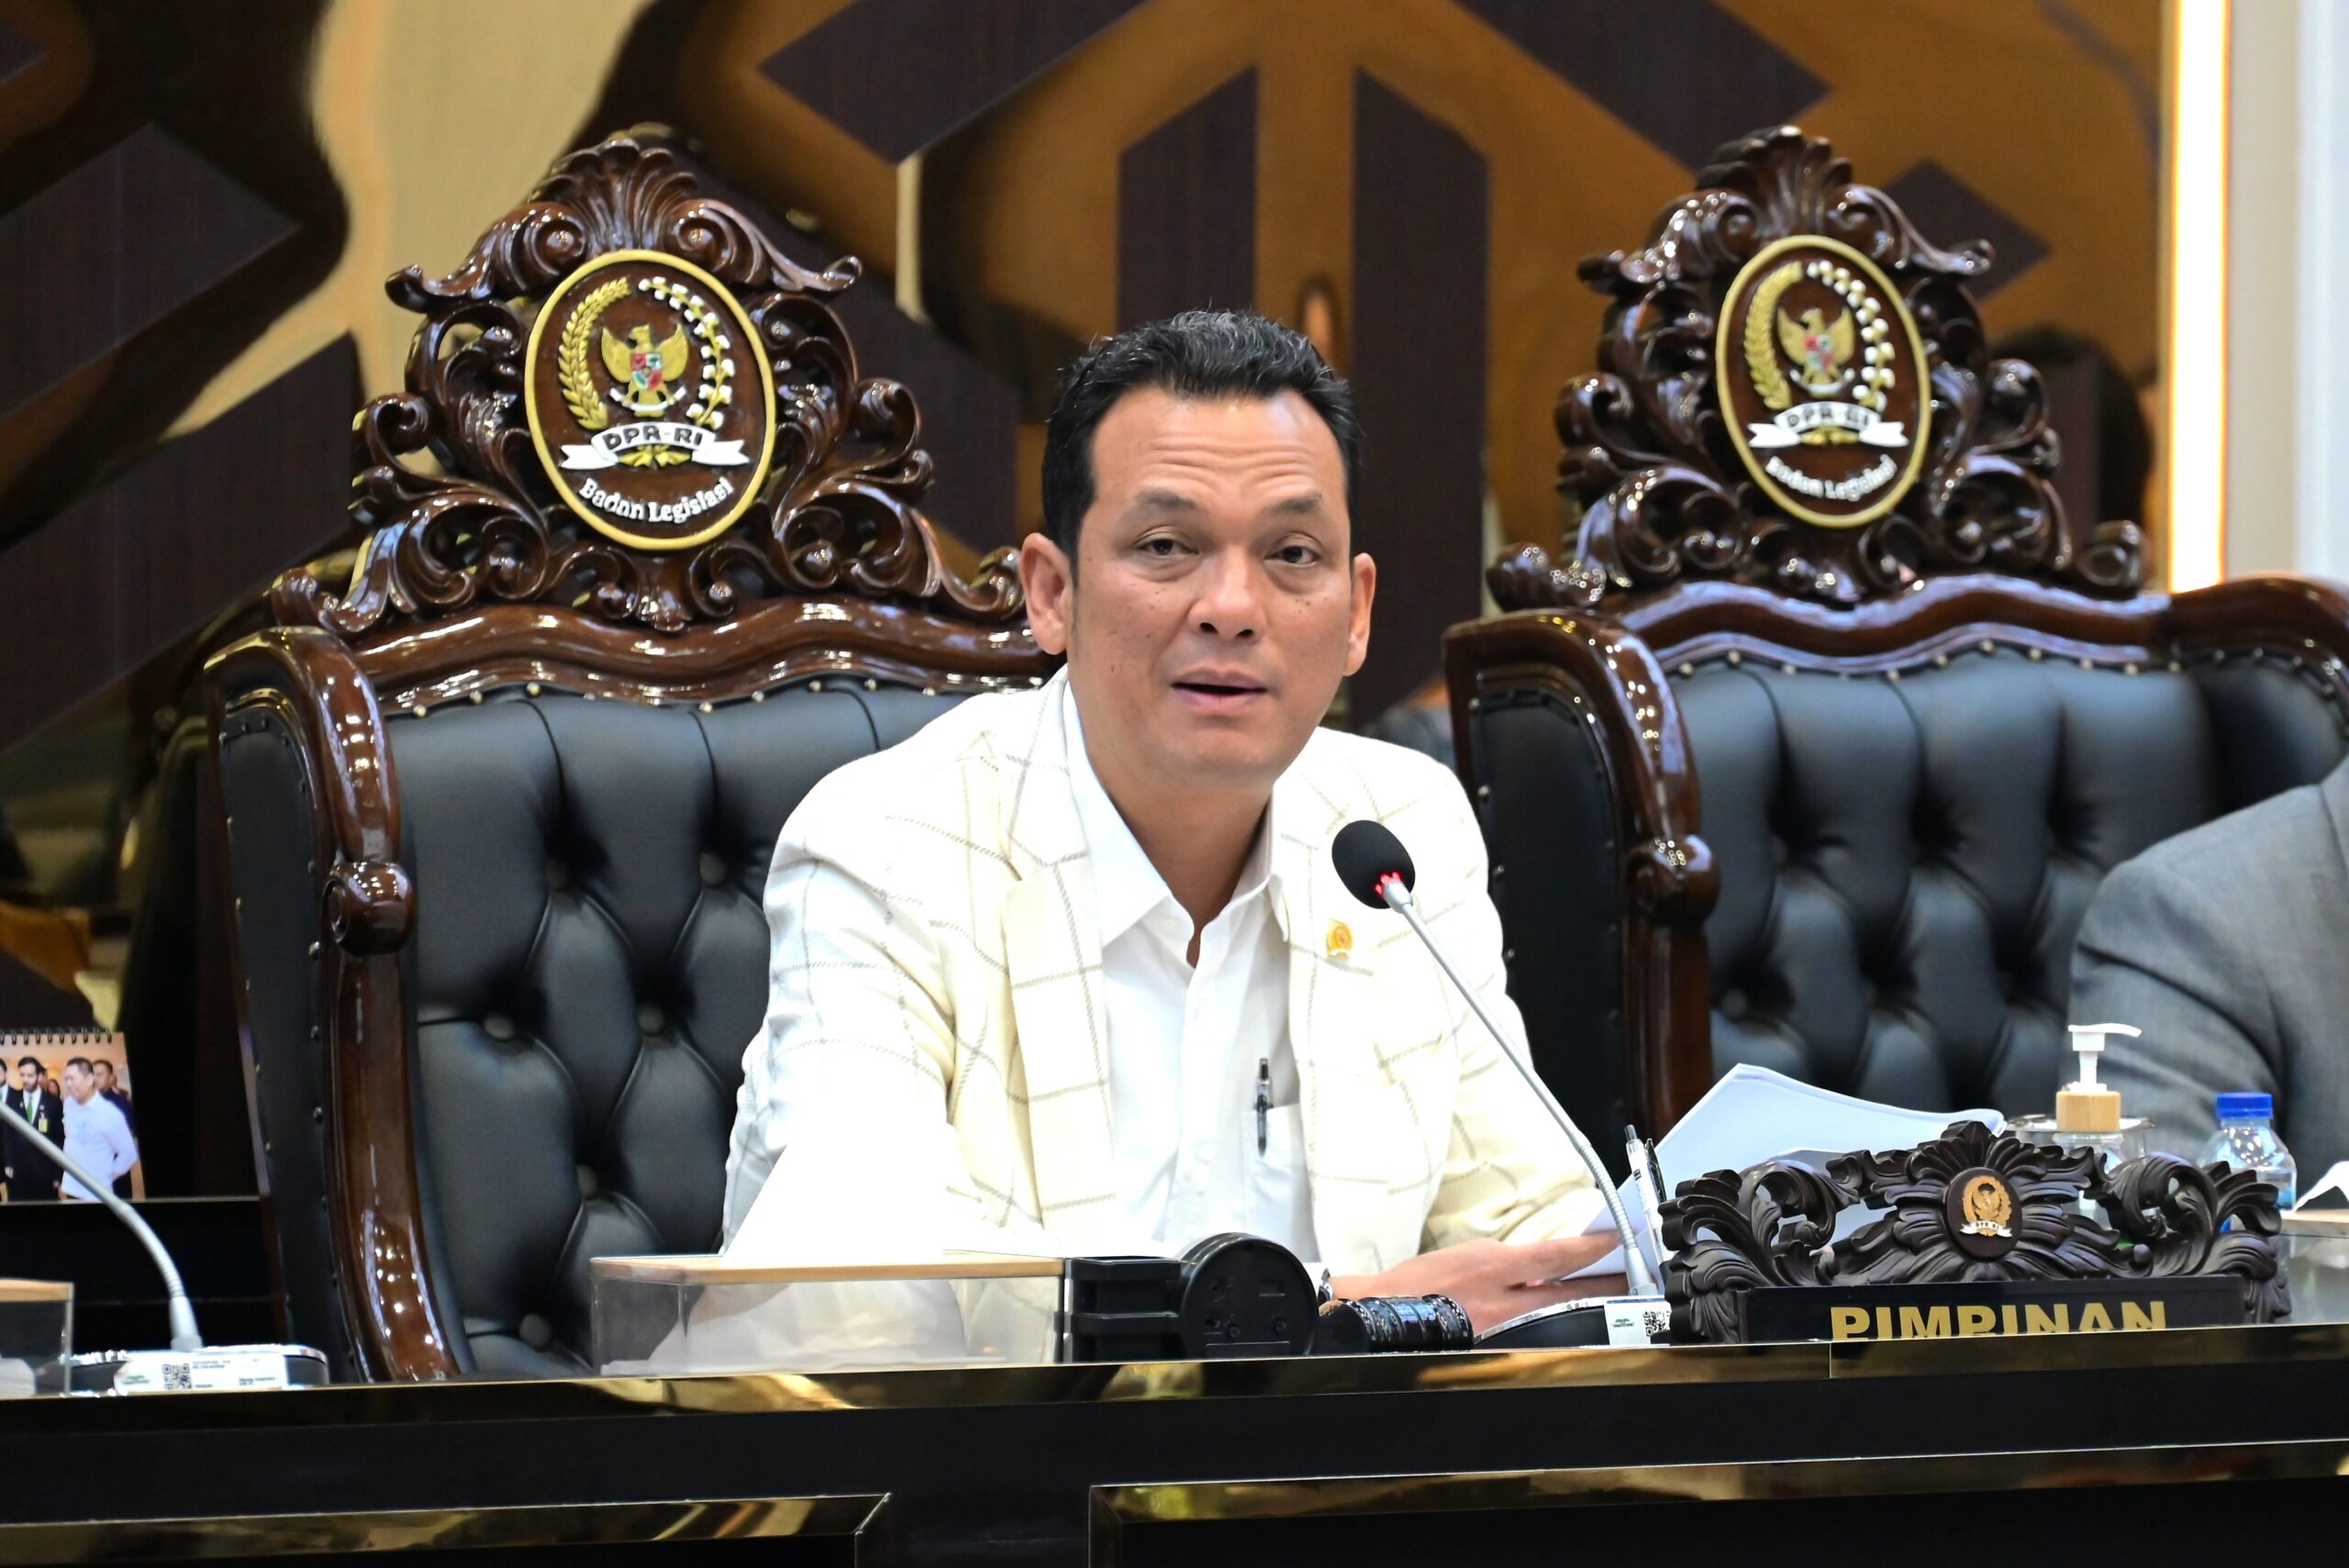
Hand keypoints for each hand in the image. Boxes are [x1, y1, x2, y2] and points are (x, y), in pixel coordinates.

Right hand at [1331, 1235, 1620, 1332]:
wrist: (1377, 1316)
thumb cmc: (1413, 1284)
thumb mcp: (1462, 1256)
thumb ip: (1501, 1261)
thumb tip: (1532, 1269)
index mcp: (1491, 1267)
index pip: (1555, 1256)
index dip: (1590, 1249)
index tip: (1613, 1239)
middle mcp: (1502, 1300)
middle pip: (1568, 1293)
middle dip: (1602, 1285)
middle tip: (1630, 1278)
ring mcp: (1499, 1330)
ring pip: (1555, 1317)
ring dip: (1581, 1309)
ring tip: (1605, 1301)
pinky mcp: (1491, 1349)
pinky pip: (1530, 1335)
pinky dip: (1549, 1327)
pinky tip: (1561, 1326)